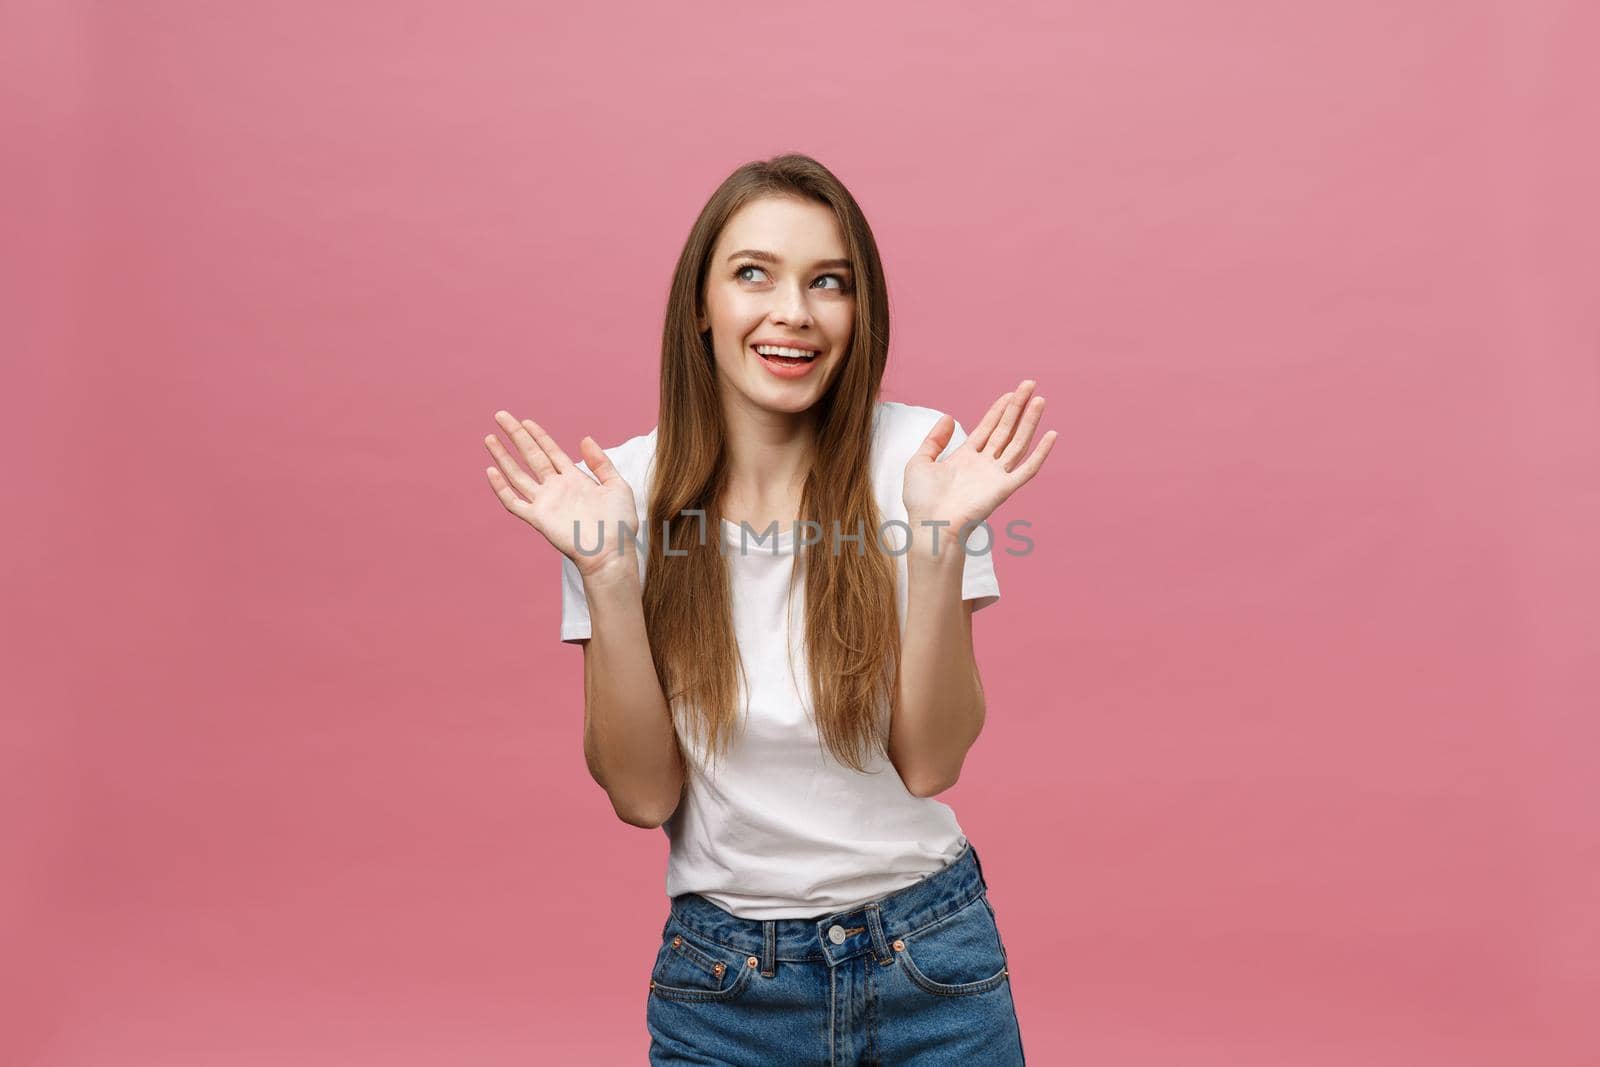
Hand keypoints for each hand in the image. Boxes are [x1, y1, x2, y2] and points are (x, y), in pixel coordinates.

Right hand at [483, 410, 639, 578]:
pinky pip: (514, 502)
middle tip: (500, 416)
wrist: (613, 552)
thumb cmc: (619, 523)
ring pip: (518, 475)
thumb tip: (584, 439)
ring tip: (489, 438)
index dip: (538, 435)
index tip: (525, 420)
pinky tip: (491, 471)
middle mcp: (557, 488)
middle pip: (531, 456)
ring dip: (503, 456)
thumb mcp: (617, 486)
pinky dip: (501, 488)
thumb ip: (600, 462)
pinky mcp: (538, 518)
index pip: (551, 451)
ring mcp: (546, 502)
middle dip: (516, 436)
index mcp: (574, 479)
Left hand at [902, 379, 1056, 548]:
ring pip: (1018, 443)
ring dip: (1029, 421)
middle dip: (1017, 407)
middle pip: (1005, 430)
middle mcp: (983, 465)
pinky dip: (1040, 453)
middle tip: (1029, 385)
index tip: (1010, 393)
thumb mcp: (920, 462)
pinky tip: (1051, 435)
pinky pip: (1027, 469)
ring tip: (1039, 399)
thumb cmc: (921, 501)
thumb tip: (948, 417)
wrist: (929, 527)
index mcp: (965, 459)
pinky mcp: (1004, 489)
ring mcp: (995, 476)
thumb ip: (934, 439)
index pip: (987, 429)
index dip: (999, 410)